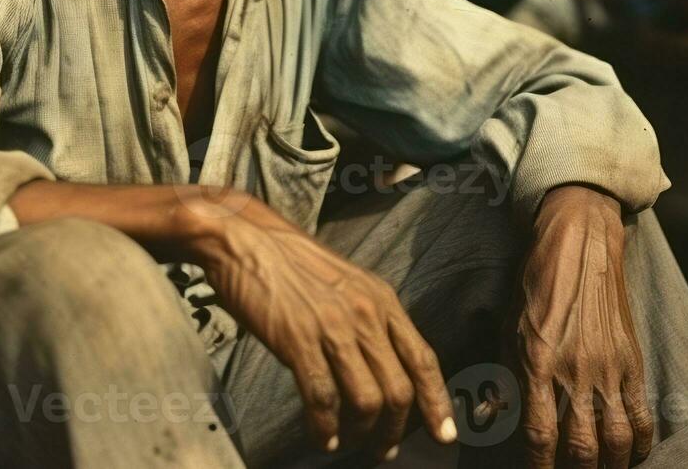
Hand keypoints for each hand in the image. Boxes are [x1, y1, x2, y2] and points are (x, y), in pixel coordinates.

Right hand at [183, 193, 456, 460]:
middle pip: (398, 389)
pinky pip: (323, 399)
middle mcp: (365, 313)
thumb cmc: (288, 260)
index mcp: (381, 298)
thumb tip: (379, 366)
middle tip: (383, 449)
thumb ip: (367, 317)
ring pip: (367, 400)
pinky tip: (322, 437)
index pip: (422, 358)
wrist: (244, 239)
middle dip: (395, 429)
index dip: (436, 401)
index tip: (443, 433)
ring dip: (362, 432)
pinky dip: (325, 427)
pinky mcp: (298, 340)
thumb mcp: (345, 281)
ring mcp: (333, 327)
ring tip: (349, 442)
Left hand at [511, 186, 653, 468]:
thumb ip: (503, 376)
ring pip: (617, 438)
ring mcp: (609, 368)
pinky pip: (642, 414)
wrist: (579, 246)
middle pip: (581, 445)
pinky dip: (640, 443)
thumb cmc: (535, 285)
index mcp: (537, 361)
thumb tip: (488, 417)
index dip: (538, 465)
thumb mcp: (508, 327)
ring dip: (610, 466)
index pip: (538, 432)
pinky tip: (632, 456)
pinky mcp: (633, 361)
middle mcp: (575, 370)